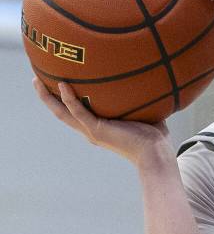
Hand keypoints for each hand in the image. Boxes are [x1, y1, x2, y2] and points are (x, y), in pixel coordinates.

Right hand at [34, 78, 170, 168]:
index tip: (55, 84)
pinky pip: (78, 112)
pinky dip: (69, 99)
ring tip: (38, 80)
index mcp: (98, 128)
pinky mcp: (98, 130)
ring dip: (49, 97)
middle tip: (36, 80)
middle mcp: (91, 131)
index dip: (63, 100)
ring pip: (62, 113)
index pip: (74, 113)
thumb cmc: (154, 137)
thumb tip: (146, 81)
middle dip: (47, 97)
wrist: (156, 153)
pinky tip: (63, 85)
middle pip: (61, 112)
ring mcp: (92, 131)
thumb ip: (137, 101)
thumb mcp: (142, 113)